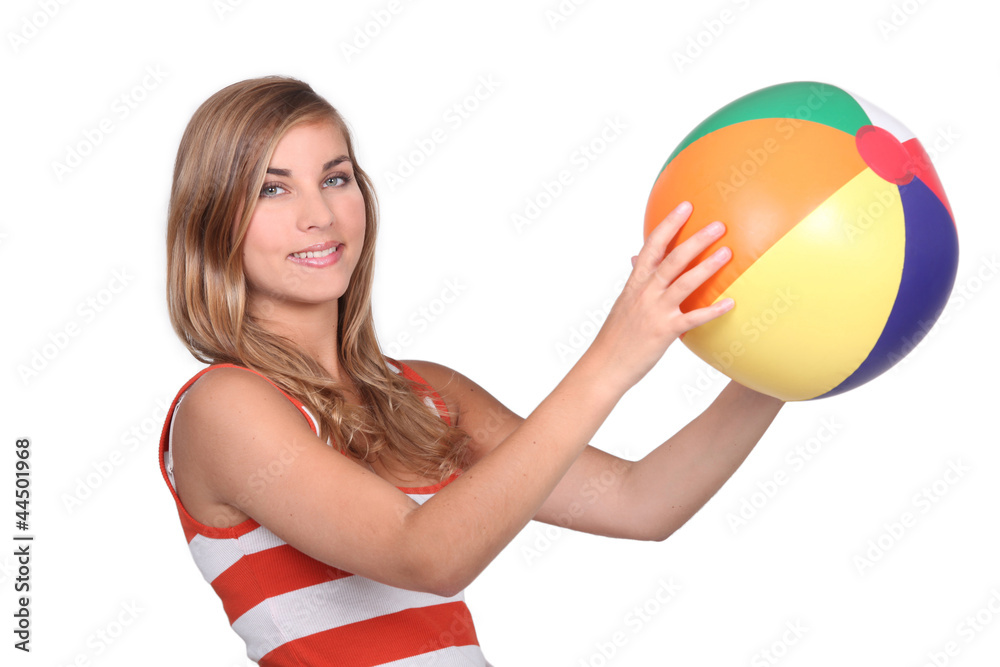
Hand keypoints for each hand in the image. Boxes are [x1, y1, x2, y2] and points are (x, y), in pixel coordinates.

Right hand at [588, 201, 733, 393]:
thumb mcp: (623, 302)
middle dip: (696, 239)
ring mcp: (655, 311)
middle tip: (718, 225)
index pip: (652, 246)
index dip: (669, 224)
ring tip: (727, 253)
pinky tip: (730, 303)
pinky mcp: (665, 332)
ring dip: (707, 267)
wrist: (604, 365)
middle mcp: (645, 293)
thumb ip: (635, 279)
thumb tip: (635, 257)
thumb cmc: (616, 335)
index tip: (685, 206)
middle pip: (673, 259)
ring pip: (684, 283)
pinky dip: (712, 310)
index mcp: (635, 283)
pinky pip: (693, 318)